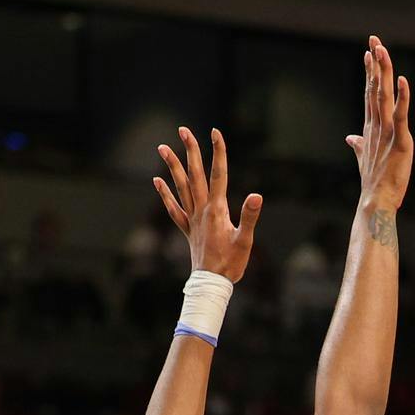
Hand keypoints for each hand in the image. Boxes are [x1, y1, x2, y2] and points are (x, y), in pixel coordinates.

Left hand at [154, 127, 260, 282]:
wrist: (212, 284)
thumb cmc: (231, 264)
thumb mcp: (245, 240)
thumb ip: (250, 217)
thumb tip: (257, 196)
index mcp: (217, 210)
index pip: (218, 174)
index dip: (218, 152)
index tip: (215, 132)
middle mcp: (202, 210)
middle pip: (195, 175)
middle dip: (191, 151)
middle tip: (183, 130)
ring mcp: (192, 219)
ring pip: (180, 187)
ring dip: (172, 166)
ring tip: (163, 147)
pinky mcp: (188, 229)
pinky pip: (174, 208)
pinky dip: (165, 194)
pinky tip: (157, 181)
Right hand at [346, 36, 412, 211]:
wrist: (375, 202)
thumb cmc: (373, 183)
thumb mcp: (364, 158)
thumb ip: (358, 145)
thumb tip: (350, 138)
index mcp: (370, 128)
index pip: (369, 94)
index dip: (369, 72)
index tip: (368, 53)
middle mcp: (376, 125)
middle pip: (374, 88)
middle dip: (374, 63)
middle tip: (374, 39)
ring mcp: (386, 132)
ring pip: (384, 96)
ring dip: (383, 72)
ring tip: (381, 50)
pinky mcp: (400, 140)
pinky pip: (401, 115)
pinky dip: (402, 97)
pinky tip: (402, 80)